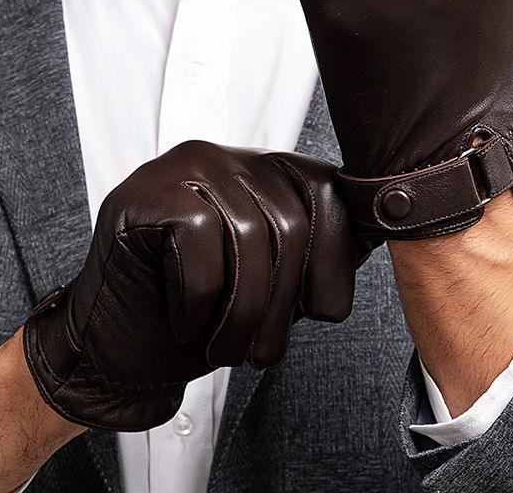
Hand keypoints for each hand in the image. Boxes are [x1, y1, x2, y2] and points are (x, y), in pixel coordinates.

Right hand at [22, 141, 361, 430]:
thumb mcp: (280, 284)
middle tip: (264, 355)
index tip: (325, 311)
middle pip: (289, 222)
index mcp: (268, 170)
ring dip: (243, 313)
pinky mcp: (147, 190)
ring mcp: (186, 166)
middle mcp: (232, 156)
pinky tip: (186, 322)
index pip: (328, 193)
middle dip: (283, 304)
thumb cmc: (204, 315)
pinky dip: (199, 298)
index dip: (335, 259)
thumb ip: (324, 249)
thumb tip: (391, 218)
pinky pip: (199, 240)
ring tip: (229, 350)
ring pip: (247, 235)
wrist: (121, 346)